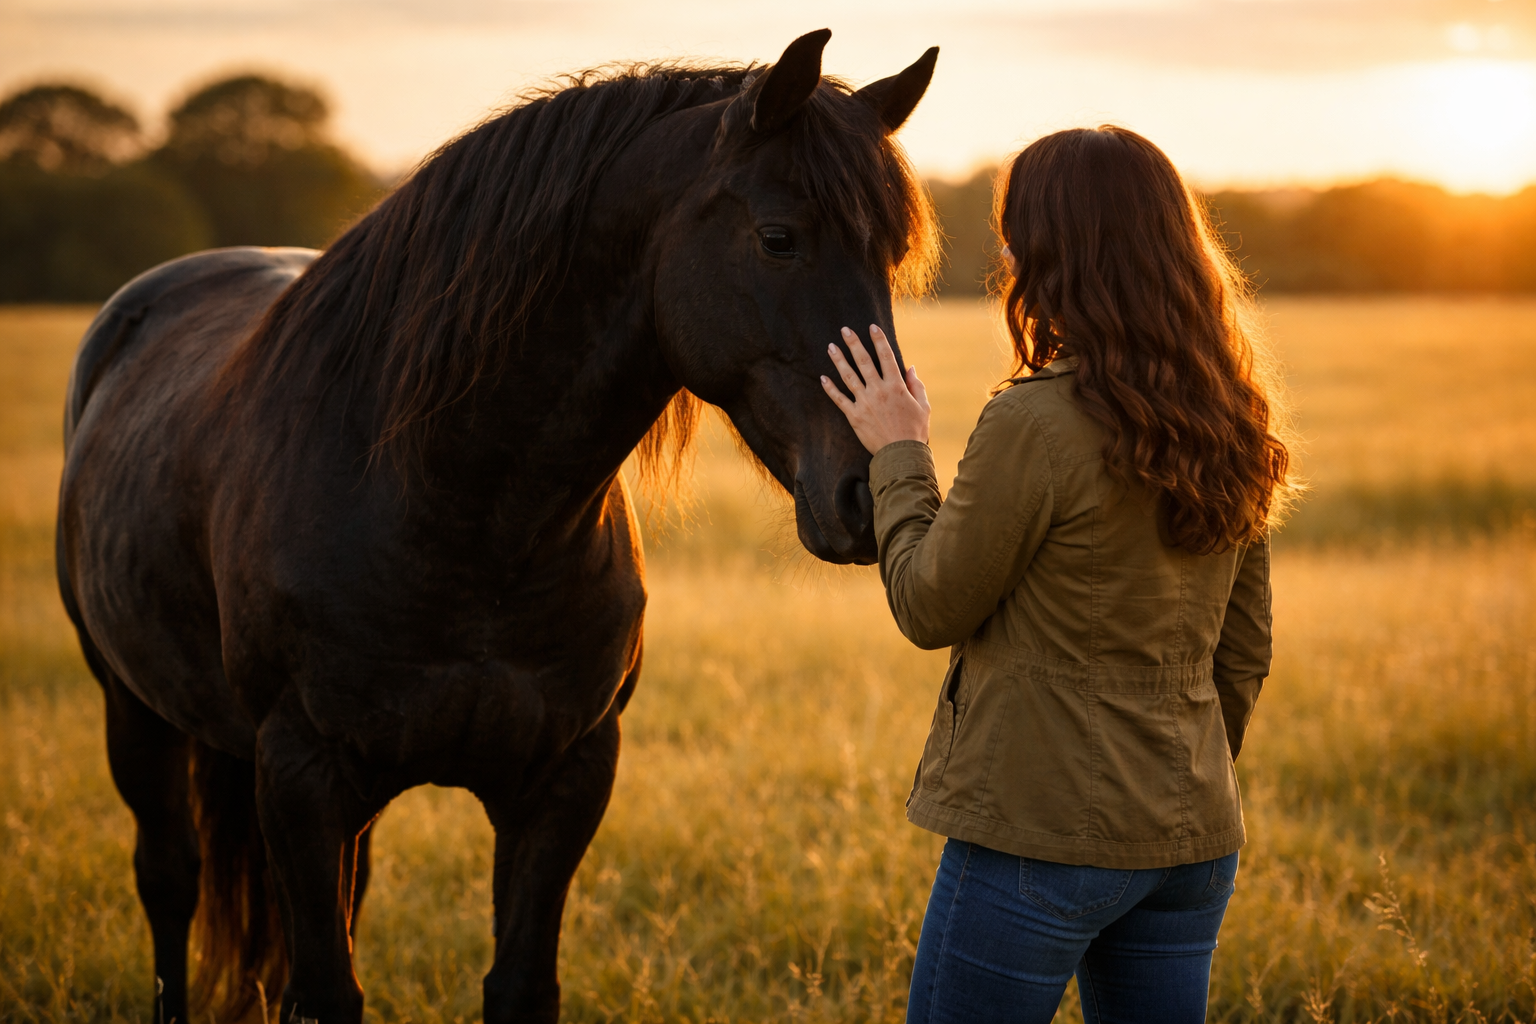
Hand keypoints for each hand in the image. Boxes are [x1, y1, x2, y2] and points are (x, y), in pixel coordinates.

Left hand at [820, 324, 930, 453]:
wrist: (901, 455)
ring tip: (831, 347)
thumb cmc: (915, 431)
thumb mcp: (923, 406)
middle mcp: (879, 391)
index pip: (886, 357)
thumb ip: (917, 385)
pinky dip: (830, 389)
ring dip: (839, 360)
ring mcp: (864, 403)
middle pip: (863, 362)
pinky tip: (823, 378)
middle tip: (844, 330)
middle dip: (853, 343)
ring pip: (848, 377)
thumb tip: (910, 368)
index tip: (871, 327)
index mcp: (896, 386)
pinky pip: (839, 399)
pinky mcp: (854, 416)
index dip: (879, 340)